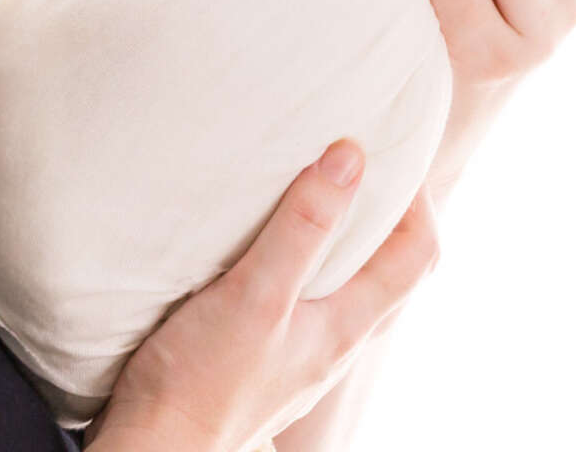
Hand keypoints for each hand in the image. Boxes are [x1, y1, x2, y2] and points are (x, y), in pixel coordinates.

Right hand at [84, 140, 438, 451]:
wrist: (157, 442)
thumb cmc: (203, 379)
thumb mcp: (256, 293)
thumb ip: (302, 228)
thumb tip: (350, 158)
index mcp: (346, 326)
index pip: (417, 256)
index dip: (418, 200)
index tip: (389, 153)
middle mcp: (335, 343)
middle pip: (389, 270)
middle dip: (384, 212)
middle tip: (354, 162)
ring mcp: (302, 354)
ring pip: (346, 285)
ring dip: (342, 235)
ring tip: (312, 190)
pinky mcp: (266, 356)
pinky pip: (306, 300)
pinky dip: (304, 260)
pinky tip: (266, 246)